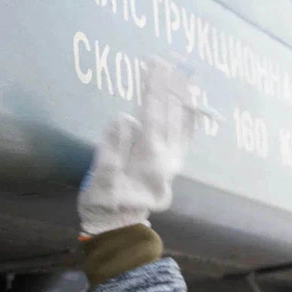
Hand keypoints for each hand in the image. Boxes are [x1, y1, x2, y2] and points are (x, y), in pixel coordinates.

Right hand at [78, 59, 195, 236]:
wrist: (118, 230)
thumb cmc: (104, 204)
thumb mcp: (101, 177)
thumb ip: (113, 147)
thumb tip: (125, 119)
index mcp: (149, 159)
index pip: (153, 115)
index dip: (153, 88)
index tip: (152, 64)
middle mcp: (167, 160)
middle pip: (171, 116)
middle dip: (169, 87)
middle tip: (169, 60)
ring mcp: (172, 165)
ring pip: (182, 126)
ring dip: (182, 100)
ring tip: (184, 75)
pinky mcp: (170, 168)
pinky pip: (184, 140)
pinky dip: (188, 120)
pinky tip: (190, 107)